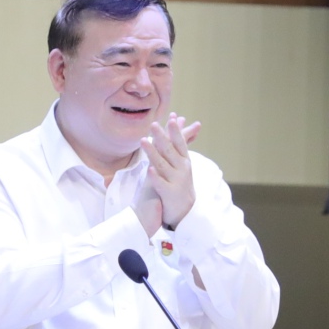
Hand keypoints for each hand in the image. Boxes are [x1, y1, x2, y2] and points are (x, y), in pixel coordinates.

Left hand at [142, 113, 200, 229]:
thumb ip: (176, 142)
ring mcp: (176, 181)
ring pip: (162, 165)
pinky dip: (155, 176)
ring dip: (153, 152)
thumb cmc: (180, 182)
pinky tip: (149, 170)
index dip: (175, 131)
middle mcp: (182, 169)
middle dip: (162, 137)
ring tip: (143, 141)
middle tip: (153, 125)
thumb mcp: (181, 163)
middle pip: (170, 151)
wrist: (185, 211)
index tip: (171, 118)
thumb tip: (178, 119)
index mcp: (184, 161)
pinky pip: (160, 184)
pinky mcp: (169, 193)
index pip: (180, 143)